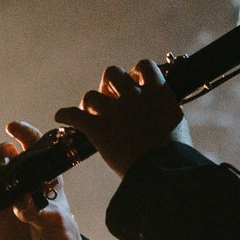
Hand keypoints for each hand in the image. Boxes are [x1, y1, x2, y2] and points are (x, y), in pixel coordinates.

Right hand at [0, 121, 82, 239]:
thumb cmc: (60, 237)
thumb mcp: (54, 223)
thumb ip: (37, 211)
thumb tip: (21, 201)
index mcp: (42, 175)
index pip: (32, 145)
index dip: (22, 132)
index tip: (12, 128)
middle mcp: (20, 180)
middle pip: (4, 155)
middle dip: (0, 156)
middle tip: (2, 168)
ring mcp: (2, 194)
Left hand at [54, 59, 190, 177]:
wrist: (163, 172)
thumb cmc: (176, 156)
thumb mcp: (177, 125)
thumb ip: (165, 112)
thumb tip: (161, 116)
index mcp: (158, 93)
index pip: (144, 66)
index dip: (136, 72)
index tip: (135, 83)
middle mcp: (134, 96)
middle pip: (112, 73)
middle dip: (108, 85)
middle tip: (109, 99)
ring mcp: (114, 111)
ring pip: (91, 95)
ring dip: (90, 104)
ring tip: (91, 114)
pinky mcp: (98, 129)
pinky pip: (73, 114)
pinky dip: (65, 114)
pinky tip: (61, 117)